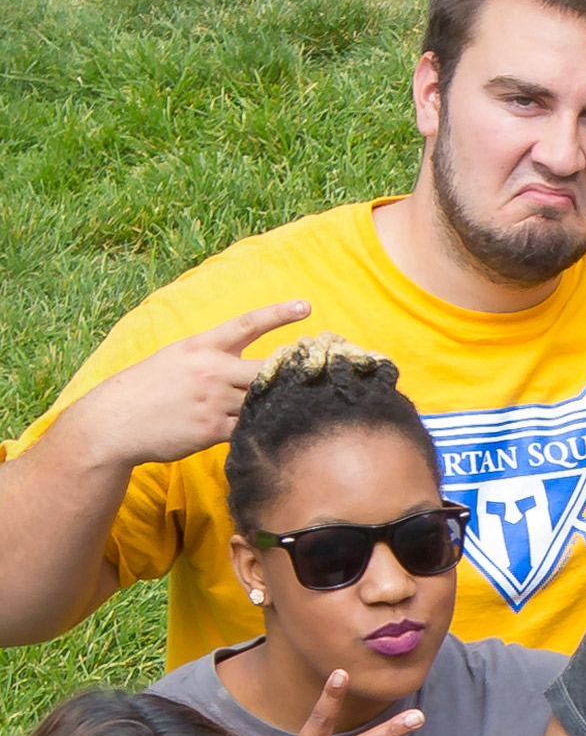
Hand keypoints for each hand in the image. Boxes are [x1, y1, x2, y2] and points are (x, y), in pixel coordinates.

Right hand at [44, 301, 313, 472]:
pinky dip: (264, 428)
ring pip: (263, 400)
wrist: (112, 422)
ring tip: (310, 404)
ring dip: (282, 403)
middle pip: (267, 367)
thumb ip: (211, 359)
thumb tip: (249, 368)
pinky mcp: (212, 429)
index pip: (245, 324)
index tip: (306, 305)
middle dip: (294, 370)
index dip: (278, 314)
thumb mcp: (174, 359)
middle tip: (324, 370)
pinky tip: (279, 430)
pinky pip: (250, 428)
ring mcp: (213, 400)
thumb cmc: (146, 390)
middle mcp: (210, 370)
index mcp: (200, 346)